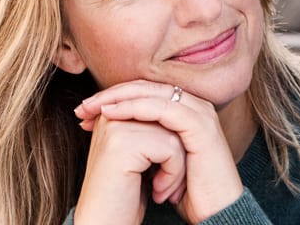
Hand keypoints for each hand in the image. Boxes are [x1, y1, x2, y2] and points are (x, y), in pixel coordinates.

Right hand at [73, 112, 185, 224]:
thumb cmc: (124, 196)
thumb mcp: (140, 155)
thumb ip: (152, 127)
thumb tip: (180, 107)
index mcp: (113, 111)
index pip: (161, 109)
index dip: (170, 141)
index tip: (160, 172)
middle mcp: (112, 114)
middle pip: (168, 118)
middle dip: (175, 152)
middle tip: (167, 183)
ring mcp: (116, 127)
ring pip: (173, 133)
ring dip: (177, 166)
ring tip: (163, 189)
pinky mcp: (124, 144)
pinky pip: (171, 148)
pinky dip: (173, 174)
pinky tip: (158, 192)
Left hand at [75, 80, 243, 223]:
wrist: (215, 215)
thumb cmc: (188, 191)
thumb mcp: (159, 159)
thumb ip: (144, 137)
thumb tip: (109, 125)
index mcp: (186, 110)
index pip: (145, 92)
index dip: (115, 97)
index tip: (86, 110)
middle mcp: (195, 106)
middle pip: (147, 87)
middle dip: (112, 94)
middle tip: (84, 106)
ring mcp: (200, 114)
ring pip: (152, 93)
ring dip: (119, 98)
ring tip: (93, 108)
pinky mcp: (201, 127)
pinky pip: (163, 109)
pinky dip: (136, 108)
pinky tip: (113, 114)